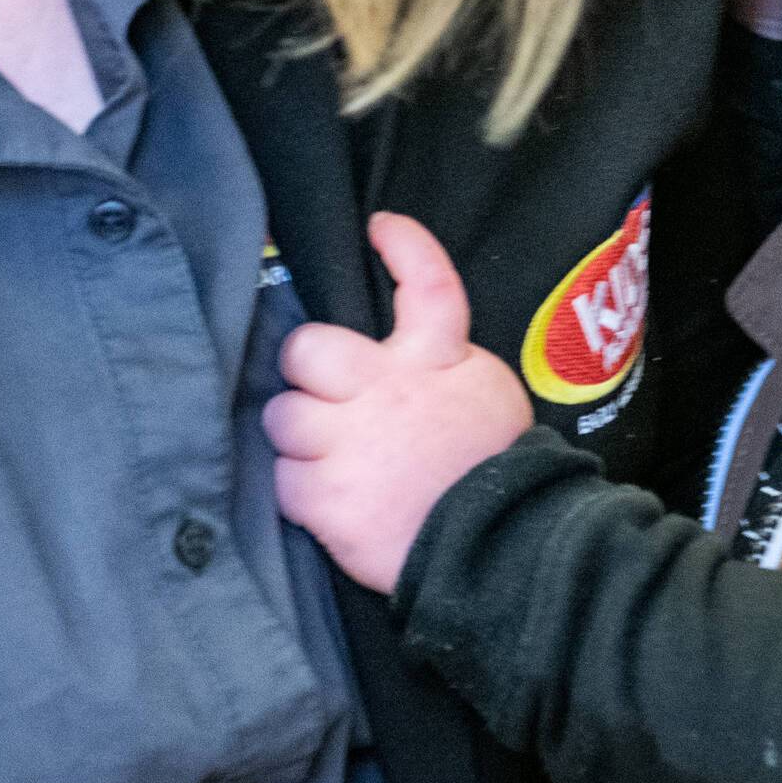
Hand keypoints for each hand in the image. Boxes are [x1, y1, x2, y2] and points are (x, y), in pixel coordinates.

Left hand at [263, 212, 534, 594]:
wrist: (499, 556)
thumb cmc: (494, 477)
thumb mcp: (485, 400)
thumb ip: (439, 370)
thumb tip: (398, 359)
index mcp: (438, 362)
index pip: (427, 284)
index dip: (404, 248)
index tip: (380, 226)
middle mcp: (387, 390)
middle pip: (309, 348)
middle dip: (305, 370)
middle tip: (325, 397)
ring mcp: (350, 442)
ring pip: (282, 416)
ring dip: (300, 439)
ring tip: (334, 463)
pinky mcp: (326, 498)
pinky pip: (283, 480)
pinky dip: (301, 494)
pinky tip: (334, 504)